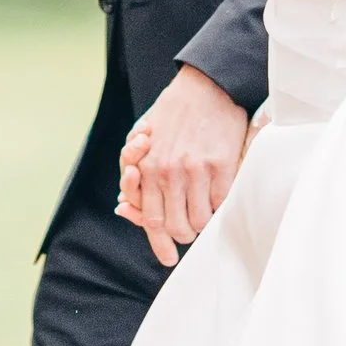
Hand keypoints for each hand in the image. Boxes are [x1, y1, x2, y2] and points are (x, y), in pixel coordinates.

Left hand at [118, 65, 250, 267]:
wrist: (206, 85)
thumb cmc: (173, 114)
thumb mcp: (143, 141)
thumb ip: (135, 174)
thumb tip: (124, 206)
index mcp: (147, 168)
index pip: (150, 219)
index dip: (159, 243)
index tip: (168, 259)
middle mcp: (169, 172)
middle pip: (176, 226)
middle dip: (183, 235)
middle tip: (189, 230)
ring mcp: (196, 170)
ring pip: (201, 220)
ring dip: (204, 222)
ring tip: (205, 211)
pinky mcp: (221, 165)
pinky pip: (221, 203)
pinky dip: (220, 206)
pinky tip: (218, 195)